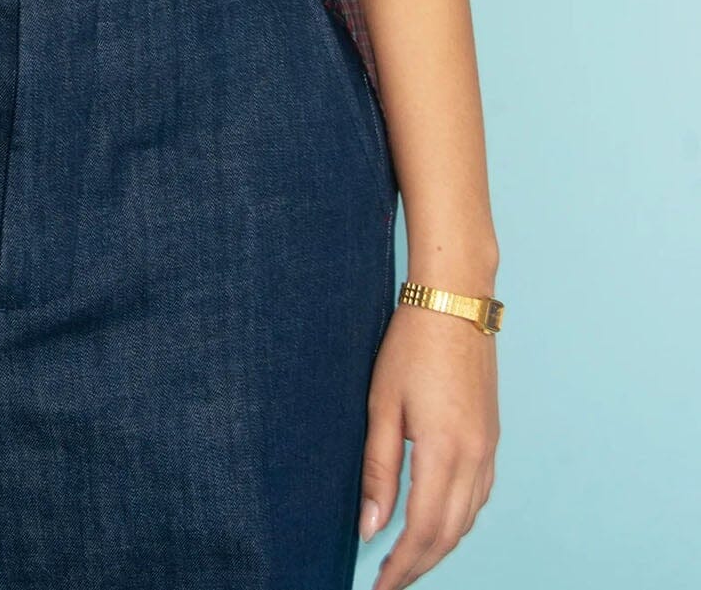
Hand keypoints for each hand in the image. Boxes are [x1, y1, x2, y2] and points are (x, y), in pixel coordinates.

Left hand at [359, 299, 499, 586]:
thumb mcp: (381, 405)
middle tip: (389, 582)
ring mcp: (488, 448)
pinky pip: (479, 497)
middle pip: (448, 534)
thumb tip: (370, 527)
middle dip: (418, 566)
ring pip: (467, 520)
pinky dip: (457, 521)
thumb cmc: (412, 345)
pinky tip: (437, 522)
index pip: (422, 531)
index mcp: (444, 451)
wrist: (455, 301)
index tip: (379, 586)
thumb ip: (377, 470)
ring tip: (407, 560)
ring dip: (438, 547)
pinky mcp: (491, 438)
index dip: (401, 566)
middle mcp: (475, 457)